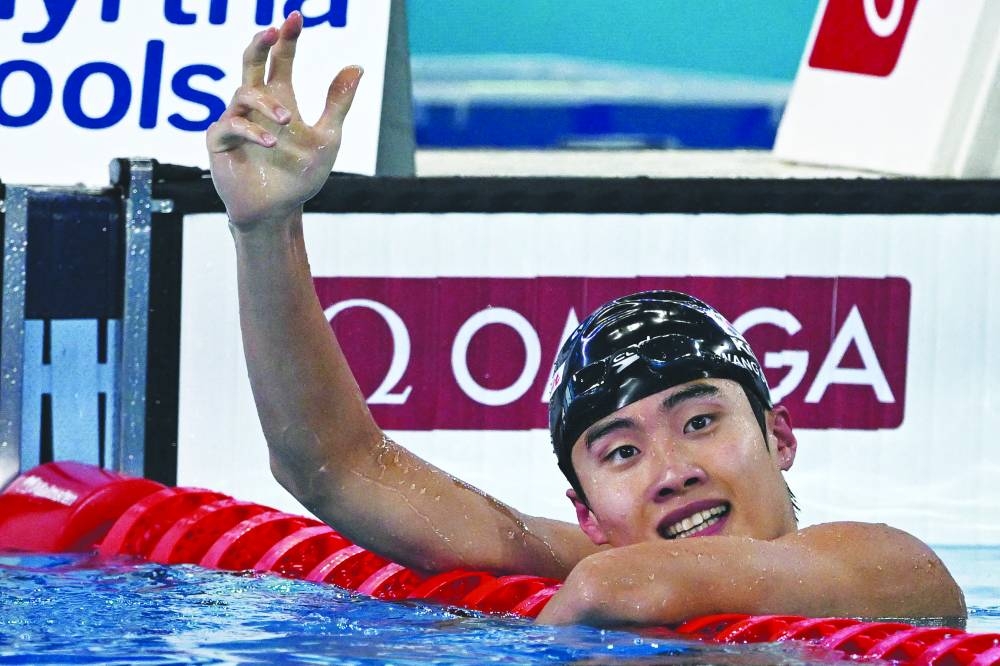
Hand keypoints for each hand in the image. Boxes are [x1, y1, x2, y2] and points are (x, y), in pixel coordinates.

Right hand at [207, 11, 362, 228]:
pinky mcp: (220, 142)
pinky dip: (251, 131)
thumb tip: (357, 66)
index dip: (287, 38)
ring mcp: (234, 121)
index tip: (295, 17)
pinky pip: (230, 125)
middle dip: (259, 43)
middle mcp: (254, 106)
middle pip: (250, 62)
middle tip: (271, 30)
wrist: (279, 212)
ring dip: (267, 104)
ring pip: (244, 94)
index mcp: (279, 99)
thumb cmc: (300, 176)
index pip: (280, 60)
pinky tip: (270, 143)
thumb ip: (338, 103)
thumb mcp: (327, 137)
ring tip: (287, 121)